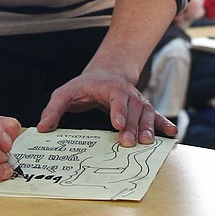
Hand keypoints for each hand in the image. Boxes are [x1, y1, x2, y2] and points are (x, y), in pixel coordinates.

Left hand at [38, 65, 176, 146]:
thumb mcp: (65, 93)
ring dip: (148, 127)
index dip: (118, 110)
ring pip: (146, 113)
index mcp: (110, 88)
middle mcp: (128, 94)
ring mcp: (138, 101)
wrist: (108, 72)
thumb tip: (43, 128)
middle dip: (132, 126)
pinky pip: (156, 116)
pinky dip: (164, 124)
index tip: (118, 124)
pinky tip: (171, 134)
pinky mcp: (143, 109)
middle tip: (128, 142)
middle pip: (133, 109)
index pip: (116, 97)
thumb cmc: (85, 85)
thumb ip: (53, 109)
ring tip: (147, 143)